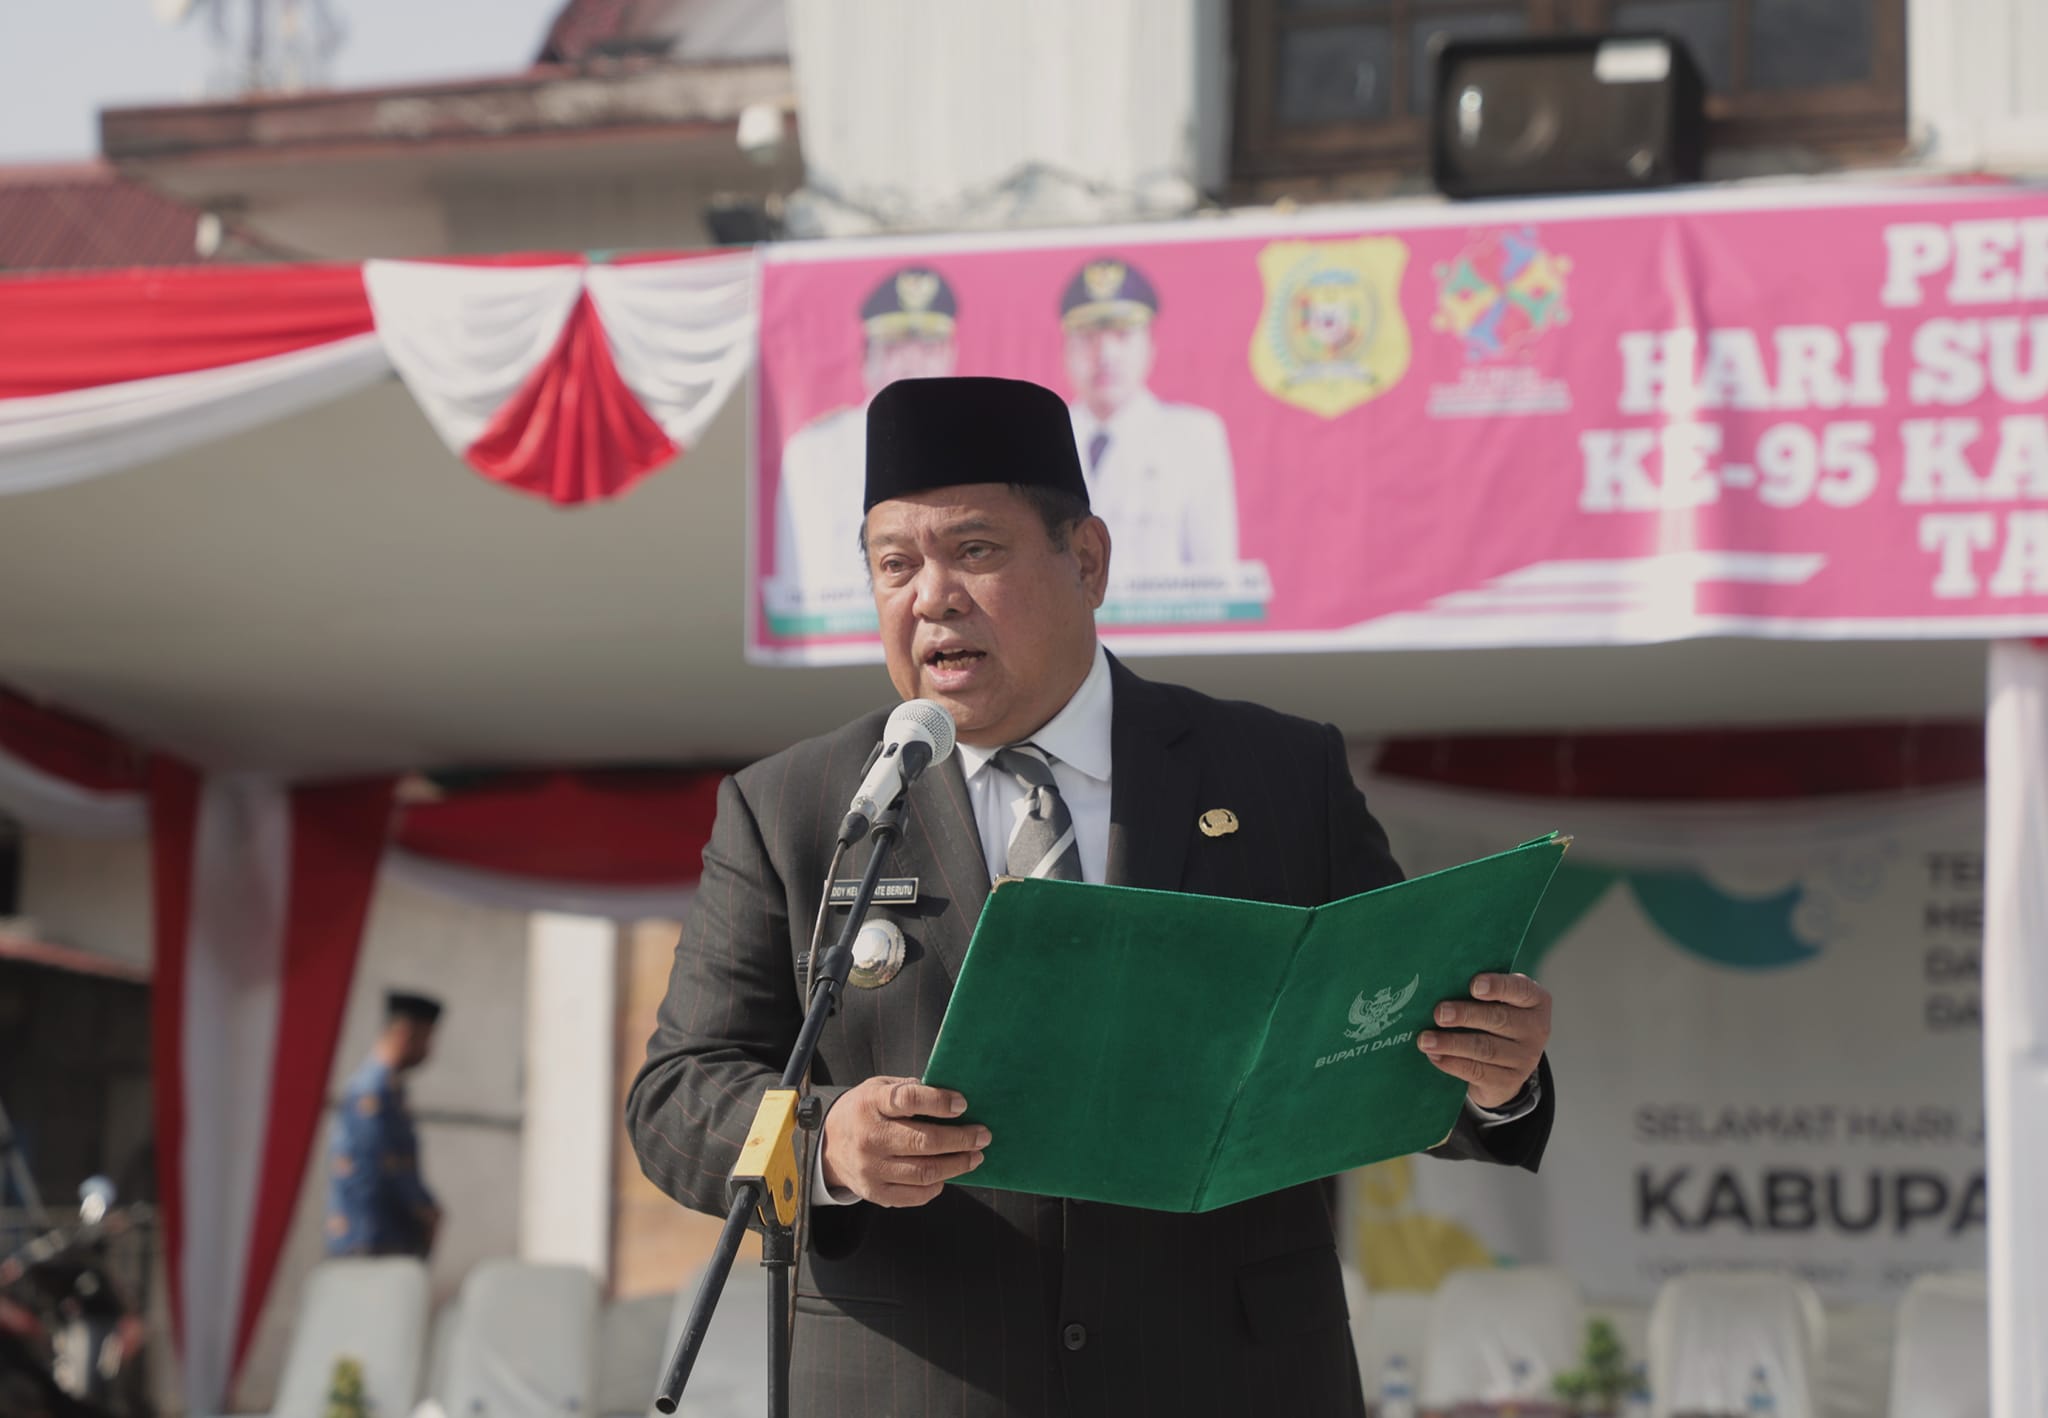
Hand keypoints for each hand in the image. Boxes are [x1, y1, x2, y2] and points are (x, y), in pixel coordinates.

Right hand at [820, 1076, 987, 1206]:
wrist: (827, 1145)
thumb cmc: (863, 1111)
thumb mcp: (879, 1087)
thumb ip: (910, 1089)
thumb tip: (951, 1098)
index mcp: (871, 1104)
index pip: (908, 1100)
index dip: (939, 1102)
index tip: (962, 1104)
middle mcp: (869, 1137)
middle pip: (922, 1142)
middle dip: (960, 1139)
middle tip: (983, 1135)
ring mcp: (871, 1168)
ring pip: (924, 1172)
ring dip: (957, 1165)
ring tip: (975, 1156)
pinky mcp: (874, 1192)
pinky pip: (914, 1195)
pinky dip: (936, 1186)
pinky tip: (947, 1175)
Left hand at [1417, 972, 1550, 1109]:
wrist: (1506, 1065)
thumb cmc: (1494, 1019)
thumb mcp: (1497, 1002)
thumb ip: (1478, 991)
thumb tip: (1439, 984)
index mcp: (1535, 1001)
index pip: (1520, 989)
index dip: (1498, 986)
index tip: (1473, 986)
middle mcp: (1536, 1029)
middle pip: (1499, 1019)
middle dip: (1466, 1015)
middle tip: (1439, 1013)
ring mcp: (1525, 1058)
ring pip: (1485, 1049)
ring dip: (1452, 1043)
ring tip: (1425, 1039)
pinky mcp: (1509, 1082)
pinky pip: (1478, 1071)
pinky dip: (1452, 1063)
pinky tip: (1434, 1056)